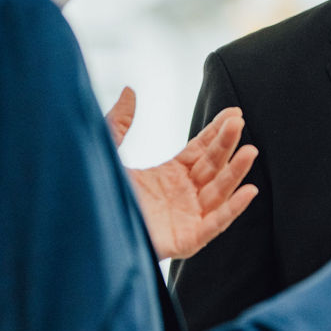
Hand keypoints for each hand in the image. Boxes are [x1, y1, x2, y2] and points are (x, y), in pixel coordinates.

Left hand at [106, 87, 258, 260]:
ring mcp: (187, 218)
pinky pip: (215, 224)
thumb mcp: (107, 153)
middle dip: (227, 144)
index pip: (201, 150)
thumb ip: (120, 123)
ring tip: (250, 151)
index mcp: (169, 176)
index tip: (234, 113)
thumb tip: (130, 91)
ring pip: (219, 192)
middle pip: (213, 166)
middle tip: (239, 122)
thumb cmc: (92, 196)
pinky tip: (248, 191)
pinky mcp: (186, 240)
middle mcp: (183, 196)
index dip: (217, 132)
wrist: (80, 230)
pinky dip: (233, 210)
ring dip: (236, 172)